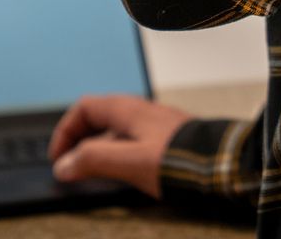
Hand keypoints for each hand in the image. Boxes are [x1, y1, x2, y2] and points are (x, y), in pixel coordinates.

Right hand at [46, 93, 193, 198]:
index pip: (83, 108)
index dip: (65, 132)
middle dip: (79, 140)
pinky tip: (122, 173)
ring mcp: (153, 124)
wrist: (221, 163)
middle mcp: (138, 110)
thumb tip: (63, 165)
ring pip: (115, 131)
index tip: (58, 157)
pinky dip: (117, 154)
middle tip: (70, 165)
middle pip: (98, 118)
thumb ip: (93, 160)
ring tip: (92, 172)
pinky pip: (131, 141)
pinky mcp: (166, 139)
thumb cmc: (178, 159)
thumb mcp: (128, 161)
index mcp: (126, 109)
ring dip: (97, 149)